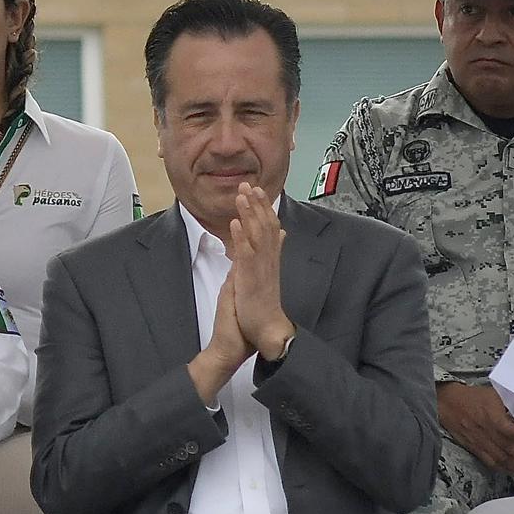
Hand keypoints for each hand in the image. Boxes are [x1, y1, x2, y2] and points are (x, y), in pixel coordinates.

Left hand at [223, 182, 294, 361]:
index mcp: (271, 259)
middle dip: (257, 203)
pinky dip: (241, 236)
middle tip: (249, 183)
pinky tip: (234, 223)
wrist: (266, 330)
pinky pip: (246, 254)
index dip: (264, 207)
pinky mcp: (251, 278)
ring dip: (249, 213)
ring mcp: (260, 268)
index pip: (270, 227)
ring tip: (242, 195)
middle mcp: (268, 260)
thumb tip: (279, 236)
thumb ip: (270, 254)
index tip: (258, 190)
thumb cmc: (262, 306)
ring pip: (257, 234)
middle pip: (265, 225)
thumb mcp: (266, 275)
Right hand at [436, 380, 513, 473]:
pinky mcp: (476, 450)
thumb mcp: (495, 395)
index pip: (509, 431)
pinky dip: (505, 468)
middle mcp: (487, 432)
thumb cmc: (473, 397)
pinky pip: (492, 463)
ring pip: (502, 459)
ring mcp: (481, 443)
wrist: (449, 403)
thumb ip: (512, 403)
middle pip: (508, 449)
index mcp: (492, 417)